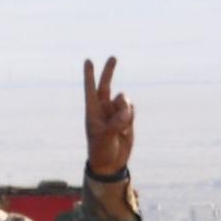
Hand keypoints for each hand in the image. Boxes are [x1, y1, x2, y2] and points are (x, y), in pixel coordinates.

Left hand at [83, 56, 133, 177]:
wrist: (111, 164)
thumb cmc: (101, 151)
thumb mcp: (105, 138)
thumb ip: (115, 123)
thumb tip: (127, 110)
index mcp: (92, 112)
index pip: (90, 89)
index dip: (90, 75)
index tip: (88, 60)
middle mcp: (103, 109)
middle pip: (106, 85)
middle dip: (109, 71)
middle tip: (113, 57)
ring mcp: (115, 112)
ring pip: (123, 100)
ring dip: (125, 110)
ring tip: (121, 127)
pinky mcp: (126, 117)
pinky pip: (131, 108)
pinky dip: (131, 116)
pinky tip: (126, 128)